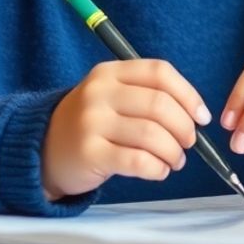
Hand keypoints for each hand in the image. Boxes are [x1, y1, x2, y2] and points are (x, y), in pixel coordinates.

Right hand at [42, 59, 210, 200]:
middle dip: (185, 127)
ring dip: (174, 151)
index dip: (188, 94)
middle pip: (160, 105)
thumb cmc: (91, 124)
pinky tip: (159, 171)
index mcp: (109, 72)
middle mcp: (99, 93)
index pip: (160, 73)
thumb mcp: (111, 97)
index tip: (202, 116)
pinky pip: (137, 160)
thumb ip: (148, 96)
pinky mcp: (89, 154)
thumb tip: (196, 116)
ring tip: (175, 160)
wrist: (41, 150)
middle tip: (189, 143)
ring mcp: (91, 123)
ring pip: (152, 134)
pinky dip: (157, 168)